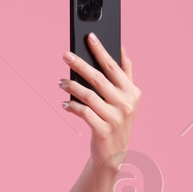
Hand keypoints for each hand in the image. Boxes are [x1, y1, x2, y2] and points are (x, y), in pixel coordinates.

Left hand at [61, 34, 138, 170]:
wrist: (115, 154)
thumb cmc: (117, 120)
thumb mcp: (127, 98)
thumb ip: (126, 74)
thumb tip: (122, 48)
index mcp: (132, 91)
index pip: (114, 66)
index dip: (101, 51)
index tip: (89, 37)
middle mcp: (126, 103)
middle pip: (99, 78)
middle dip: (80, 64)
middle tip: (66, 55)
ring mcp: (115, 118)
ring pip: (89, 96)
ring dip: (72, 87)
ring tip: (61, 82)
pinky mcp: (103, 130)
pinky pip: (84, 113)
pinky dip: (72, 107)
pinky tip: (65, 103)